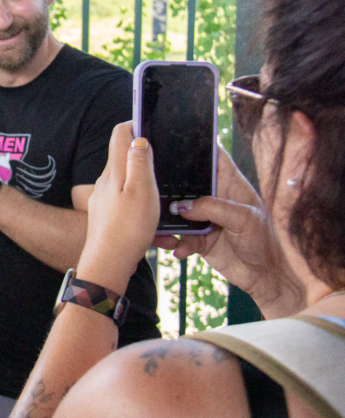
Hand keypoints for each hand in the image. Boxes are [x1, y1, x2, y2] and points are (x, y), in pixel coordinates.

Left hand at [78, 122, 158, 291]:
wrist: (107, 266)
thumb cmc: (126, 229)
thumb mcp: (141, 191)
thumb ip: (139, 163)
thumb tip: (138, 139)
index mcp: (114, 172)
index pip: (119, 134)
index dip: (135, 124)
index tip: (151, 123)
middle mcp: (105, 183)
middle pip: (125, 160)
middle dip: (146, 160)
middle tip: (167, 167)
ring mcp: (105, 201)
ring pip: (131, 188)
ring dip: (150, 195)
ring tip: (166, 210)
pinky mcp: (108, 219)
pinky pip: (130, 211)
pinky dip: (146, 217)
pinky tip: (161, 234)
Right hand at [152, 147, 302, 317]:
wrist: (264, 276)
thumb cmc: (264, 241)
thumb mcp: (244, 219)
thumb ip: (213, 208)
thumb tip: (183, 207)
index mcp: (229, 183)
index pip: (212, 156)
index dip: (196, 146)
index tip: (174, 141)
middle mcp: (214, 197)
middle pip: (187, 183)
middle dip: (171, 186)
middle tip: (154, 189)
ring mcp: (205, 217)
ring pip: (178, 211)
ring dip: (169, 220)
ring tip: (164, 229)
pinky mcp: (198, 237)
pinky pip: (179, 236)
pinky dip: (176, 243)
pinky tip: (180, 250)